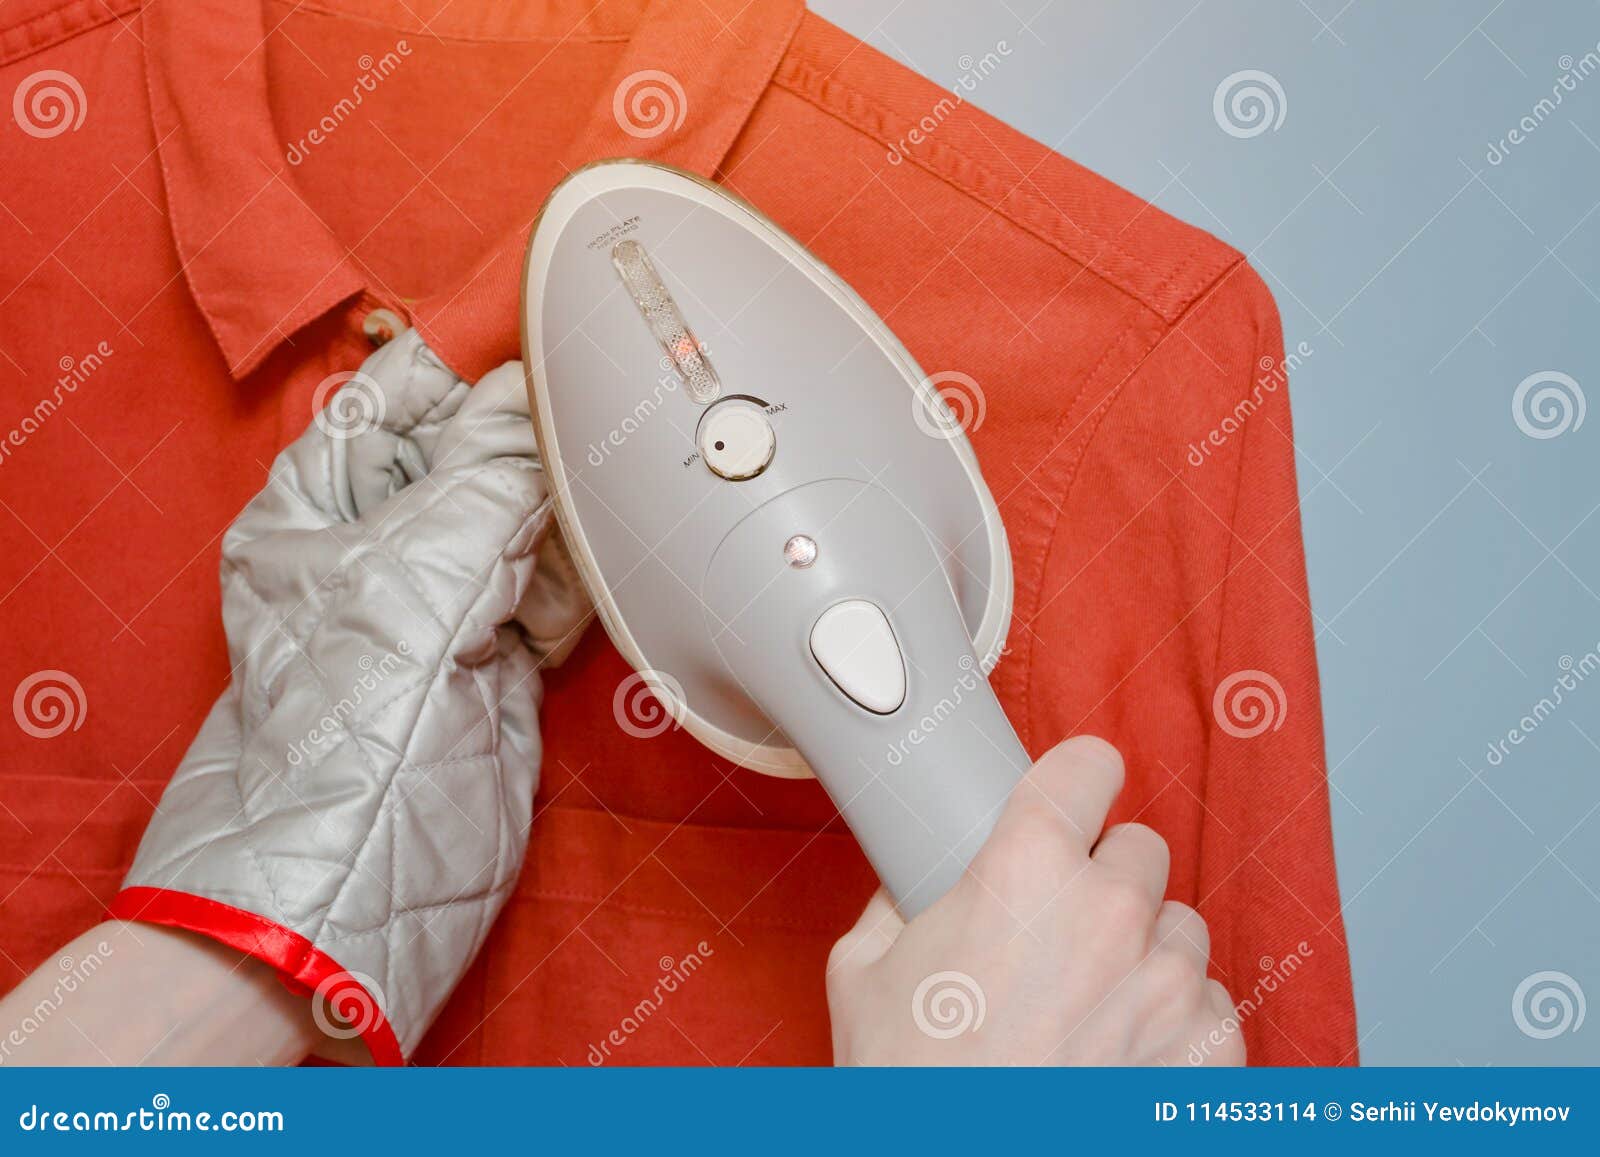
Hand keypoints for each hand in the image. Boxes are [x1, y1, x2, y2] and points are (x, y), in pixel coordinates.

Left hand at [111, 330, 587, 1062]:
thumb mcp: (421, 565)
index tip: (550, 318)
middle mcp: (377, 545)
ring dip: (574, 502)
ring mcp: (441, 601)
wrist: (368, 867)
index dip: (471, 359)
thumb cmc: (350, 717)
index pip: (400, 399)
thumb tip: (535, 392)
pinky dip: (587, 570)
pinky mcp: (496, 655)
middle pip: (474, 457)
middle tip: (614, 393)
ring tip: (631, 465)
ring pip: (525, 519)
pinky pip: (552, 587)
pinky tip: (623, 543)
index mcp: (318, 504)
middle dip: (539, 433)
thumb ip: (492, 473)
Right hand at [826, 736, 1242, 1065]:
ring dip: (1144, 953)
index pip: (1089, 765)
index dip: (1078, 780)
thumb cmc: (909, 1088)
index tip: (1074, 798)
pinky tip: (1122, 1056)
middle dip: (1104, 881)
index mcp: (1025, 869)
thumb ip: (897, 904)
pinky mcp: (1212, 1052)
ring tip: (1087, 1007)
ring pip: (1181, 928)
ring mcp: (1171, 984)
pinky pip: (1212, 1006)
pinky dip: (1178, 1026)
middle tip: (1057, 933)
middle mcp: (1111, 911)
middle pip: (1140, 850)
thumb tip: (913, 882)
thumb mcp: (863, 974)